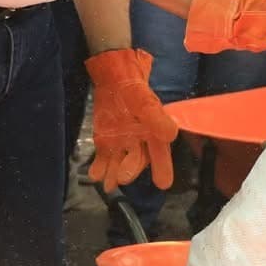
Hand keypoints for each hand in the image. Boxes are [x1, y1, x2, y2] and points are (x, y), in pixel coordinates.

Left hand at [86, 49, 179, 192]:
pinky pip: (103, 159)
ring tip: (108, 183)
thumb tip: (171, 135)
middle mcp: (140, 144)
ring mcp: (122, 145)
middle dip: (130, 170)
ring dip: (113, 174)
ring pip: (119, 164)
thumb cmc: (135, 92)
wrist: (113, 82)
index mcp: (154, 135)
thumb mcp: (146, 103)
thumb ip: (157, 119)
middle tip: (124, 177)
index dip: (162, 168)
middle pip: (136, 161)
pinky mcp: (106, 143)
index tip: (163, 184)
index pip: (160, 155)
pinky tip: (95, 175)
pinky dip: (99, 168)